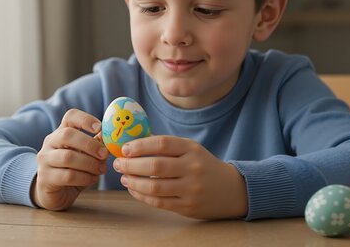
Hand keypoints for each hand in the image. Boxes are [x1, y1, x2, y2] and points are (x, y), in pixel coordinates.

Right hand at [33, 109, 108, 210]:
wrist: (55, 195)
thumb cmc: (73, 171)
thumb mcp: (85, 156)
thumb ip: (97, 144)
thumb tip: (113, 135)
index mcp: (61, 132)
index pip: (70, 116)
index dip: (85, 119)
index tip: (99, 128)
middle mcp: (50, 143)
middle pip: (67, 135)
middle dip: (90, 144)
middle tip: (104, 154)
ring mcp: (45, 160)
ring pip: (68, 157)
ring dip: (89, 164)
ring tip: (101, 170)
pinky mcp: (45, 178)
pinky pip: (67, 176)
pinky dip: (84, 178)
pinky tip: (92, 179)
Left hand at [113, 135, 247, 219]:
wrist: (231, 189)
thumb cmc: (204, 166)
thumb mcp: (191, 149)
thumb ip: (167, 146)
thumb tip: (134, 143)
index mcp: (192, 149)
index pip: (162, 144)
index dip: (140, 145)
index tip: (125, 148)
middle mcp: (192, 168)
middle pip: (155, 166)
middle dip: (131, 165)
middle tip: (118, 163)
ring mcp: (191, 189)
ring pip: (154, 187)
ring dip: (134, 182)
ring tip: (124, 177)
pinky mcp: (188, 207)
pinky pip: (159, 202)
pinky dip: (142, 196)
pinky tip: (134, 189)